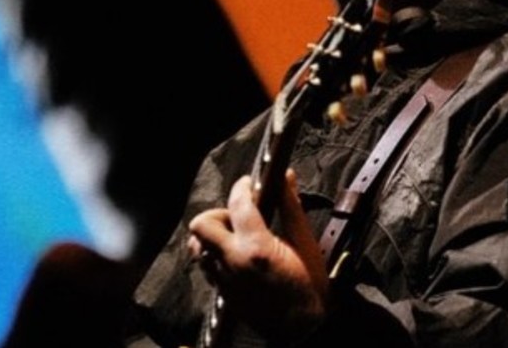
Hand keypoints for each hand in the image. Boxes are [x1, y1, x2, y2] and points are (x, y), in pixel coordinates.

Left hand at [187, 170, 328, 338]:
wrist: (302, 329)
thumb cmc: (309, 286)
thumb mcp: (304, 242)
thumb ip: (291, 207)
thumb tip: (286, 177)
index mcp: (257, 246)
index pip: (238, 203)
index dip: (242, 187)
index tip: (249, 183)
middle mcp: (233, 261)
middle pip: (201, 224)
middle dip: (218, 213)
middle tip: (238, 215)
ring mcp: (224, 278)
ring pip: (198, 246)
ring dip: (212, 235)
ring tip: (235, 236)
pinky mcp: (222, 291)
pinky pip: (205, 265)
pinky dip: (214, 255)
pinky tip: (235, 256)